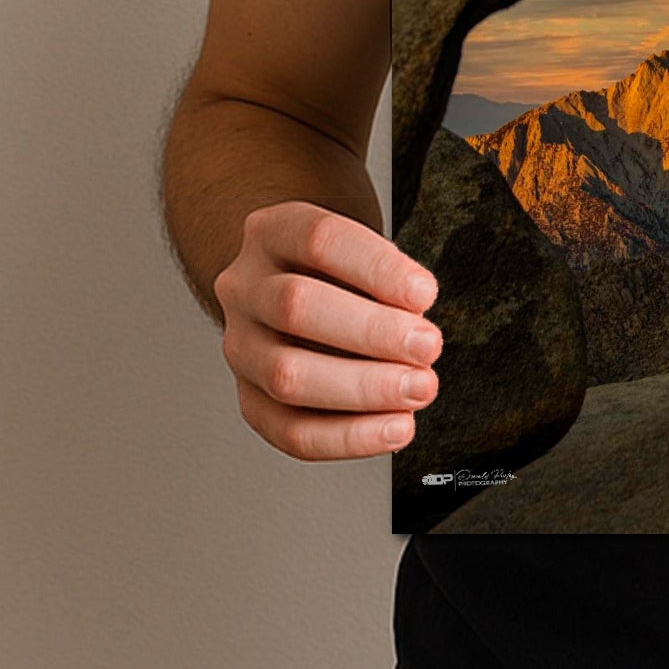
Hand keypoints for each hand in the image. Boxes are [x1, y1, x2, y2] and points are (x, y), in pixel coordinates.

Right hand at [214, 200, 443, 461]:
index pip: (320, 240)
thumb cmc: (339, 268)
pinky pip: (289, 431)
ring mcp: (239, 345)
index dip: (377, 268)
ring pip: (286, 375)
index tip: (426, 293)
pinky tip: (396, 427)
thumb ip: (385, 278)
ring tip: (419, 388)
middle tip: (428, 347)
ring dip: (364, 388)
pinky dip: (349, 437)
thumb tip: (415, 324)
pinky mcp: (249, 398)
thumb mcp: (359, 248)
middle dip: (372, 333)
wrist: (290, 285)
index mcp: (273, 232)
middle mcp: (244, 287)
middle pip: (296, 306)